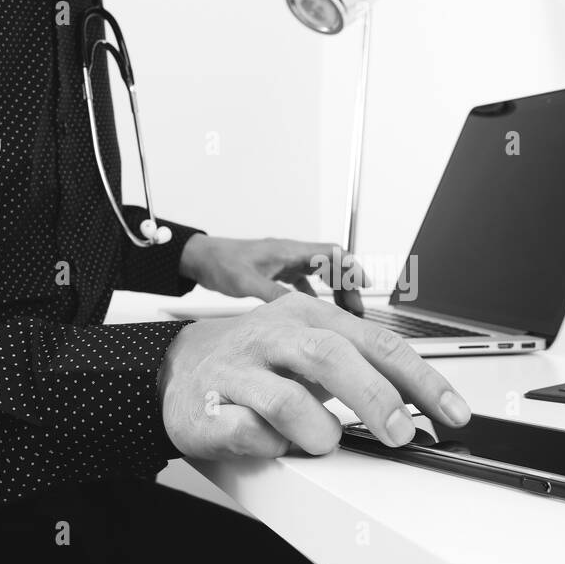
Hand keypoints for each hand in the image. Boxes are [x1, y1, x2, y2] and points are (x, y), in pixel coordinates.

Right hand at [158, 291, 471, 458]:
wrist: (181, 366)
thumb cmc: (260, 360)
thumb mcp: (315, 350)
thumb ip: (365, 371)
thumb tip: (418, 406)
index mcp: (312, 319)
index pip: (379, 343)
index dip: (422, 380)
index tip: (453, 410)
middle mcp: (277, 336)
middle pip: (333, 358)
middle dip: (376, 399)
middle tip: (400, 434)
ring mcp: (241, 371)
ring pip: (287, 399)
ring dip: (318, 430)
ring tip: (323, 441)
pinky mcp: (211, 408)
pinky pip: (248, 433)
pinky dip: (269, 445)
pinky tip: (272, 442)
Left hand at [179, 235, 368, 314]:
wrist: (199, 258)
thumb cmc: (219, 263)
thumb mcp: (247, 282)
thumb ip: (273, 296)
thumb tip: (298, 313)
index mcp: (289, 251)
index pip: (332, 253)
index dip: (352, 268)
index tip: (365, 286)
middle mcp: (291, 254)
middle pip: (332, 264)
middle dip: (348, 285)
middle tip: (355, 310)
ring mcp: (284, 262)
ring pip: (320, 273)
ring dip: (334, 291)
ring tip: (342, 313)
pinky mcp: (276, 271)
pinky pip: (304, 281)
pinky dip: (315, 295)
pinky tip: (314, 311)